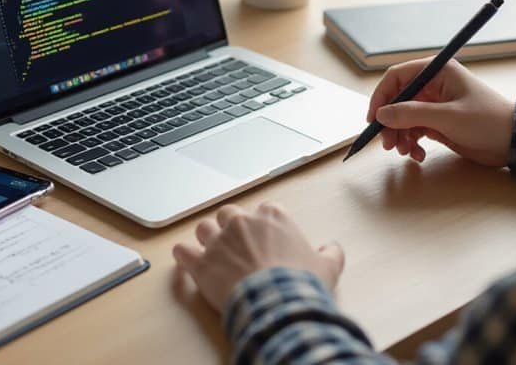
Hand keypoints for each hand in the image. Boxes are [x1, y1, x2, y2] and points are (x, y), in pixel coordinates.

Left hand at [173, 203, 344, 311]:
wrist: (278, 304)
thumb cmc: (300, 284)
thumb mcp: (327, 267)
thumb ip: (330, 253)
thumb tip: (333, 249)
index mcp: (272, 217)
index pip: (264, 210)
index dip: (263, 225)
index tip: (265, 238)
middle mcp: (242, 222)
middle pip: (229, 214)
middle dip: (230, 226)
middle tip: (237, 245)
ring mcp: (219, 240)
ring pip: (204, 228)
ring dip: (207, 238)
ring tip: (212, 252)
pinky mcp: (200, 262)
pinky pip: (182, 251)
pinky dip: (183, 255)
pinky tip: (186, 261)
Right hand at [367, 58, 514, 166]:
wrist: (514, 142)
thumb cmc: (487, 121)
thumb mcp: (447, 117)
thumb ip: (412, 114)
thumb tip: (381, 115)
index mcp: (437, 72)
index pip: (397, 77)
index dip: (381, 97)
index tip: (374, 119)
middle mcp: (433, 86)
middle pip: (397, 100)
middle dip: (390, 122)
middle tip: (388, 144)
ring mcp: (434, 105)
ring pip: (403, 118)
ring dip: (400, 135)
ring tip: (405, 152)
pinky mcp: (437, 123)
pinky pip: (414, 130)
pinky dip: (411, 143)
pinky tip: (418, 155)